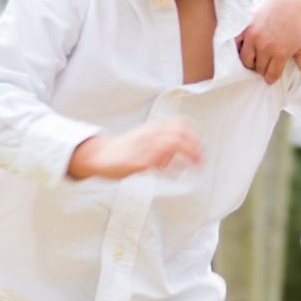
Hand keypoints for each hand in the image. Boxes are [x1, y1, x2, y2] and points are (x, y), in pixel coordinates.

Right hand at [68, 119, 202, 179]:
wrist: (98, 154)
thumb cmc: (126, 149)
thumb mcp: (146, 137)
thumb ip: (163, 138)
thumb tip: (185, 145)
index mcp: (153, 128)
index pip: (179, 123)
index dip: (194, 133)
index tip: (201, 145)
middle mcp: (149, 134)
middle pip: (178, 134)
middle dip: (194, 147)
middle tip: (202, 160)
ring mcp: (142, 147)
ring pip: (171, 145)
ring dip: (187, 157)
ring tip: (195, 167)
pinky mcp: (136, 161)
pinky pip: (156, 162)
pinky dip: (169, 169)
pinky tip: (175, 176)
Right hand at [236, 0, 300, 83]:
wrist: (286, 1)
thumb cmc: (297, 24)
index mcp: (281, 53)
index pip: (271, 75)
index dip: (271, 78)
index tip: (271, 77)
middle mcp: (266, 47)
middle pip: (258, 69)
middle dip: (262, 71)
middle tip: (265, 67)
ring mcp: (254, 38)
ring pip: (246, 60)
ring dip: (250, 63)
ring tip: (256, 60)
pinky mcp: (245, 30)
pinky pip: (238, 46)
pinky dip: (240, 50)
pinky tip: (247, 50)